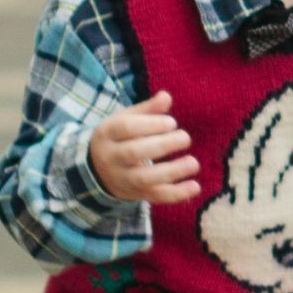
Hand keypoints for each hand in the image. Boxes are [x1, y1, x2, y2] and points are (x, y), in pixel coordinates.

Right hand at [88, 89, 199, 205]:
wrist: (97, 170)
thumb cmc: (119, 138)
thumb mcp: (126, 119)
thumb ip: (147, 109)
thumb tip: (166, 96)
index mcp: (107, 134)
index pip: (125, 128)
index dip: (150, 124)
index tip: (172, 122)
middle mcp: (111, 158)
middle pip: (133, 153)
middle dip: (162, 145)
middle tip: (186, 137)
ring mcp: (123, 179)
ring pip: (144, 179)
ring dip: (172, 172)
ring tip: (194, 163)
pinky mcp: (136, 194)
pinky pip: (155, 196)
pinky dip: (176, 194)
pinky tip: (195, 186)